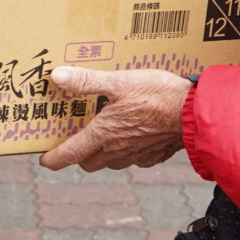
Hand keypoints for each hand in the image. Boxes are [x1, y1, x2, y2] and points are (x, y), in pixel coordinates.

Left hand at [41, 65, 190, 171]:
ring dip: (102, 154)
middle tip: (75, 140)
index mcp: (102, 135)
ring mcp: (136, 156)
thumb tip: (57, 76)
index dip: (54, 159)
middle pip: (88, 162)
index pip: (70, 154)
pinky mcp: (154, 156)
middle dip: (78, 155)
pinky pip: (134, 159)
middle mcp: (116, 151)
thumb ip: (86, 81)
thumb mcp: (118, 82)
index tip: (45, 160)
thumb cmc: (157, 96)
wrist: (194, 114)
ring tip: (104, 135)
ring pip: (110, 163)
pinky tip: (134, 134)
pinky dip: (128, 150)